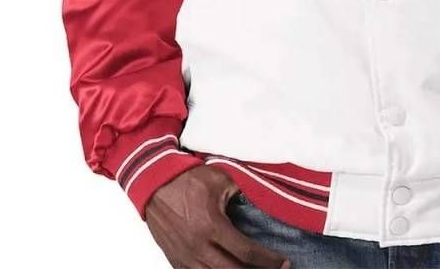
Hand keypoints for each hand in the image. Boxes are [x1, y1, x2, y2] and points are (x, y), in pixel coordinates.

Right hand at [145, 165, 291, 268]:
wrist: (155, 183)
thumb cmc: (188, 179)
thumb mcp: (222, 180)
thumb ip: (243, 193)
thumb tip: (263, 199)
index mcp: (211, 227)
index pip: (246, 252)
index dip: (268, 261)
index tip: (284, 263)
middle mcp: (198, 247)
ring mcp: (185, 258)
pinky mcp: (175, 260)